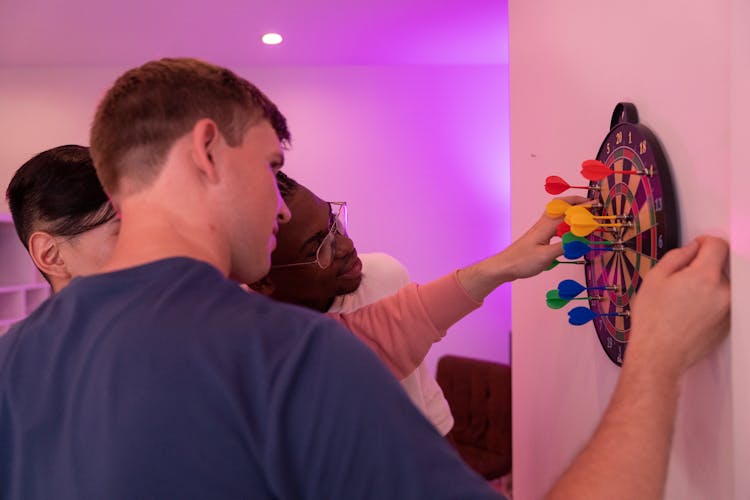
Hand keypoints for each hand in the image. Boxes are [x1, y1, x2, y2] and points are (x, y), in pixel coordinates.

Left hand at [456, 196, 587, 301]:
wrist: (504, 266)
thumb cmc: (522, 261)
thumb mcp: (546, 256)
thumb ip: (565, 247)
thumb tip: (582, 240)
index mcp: (546, 226)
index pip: (567, 212)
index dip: (583, 207)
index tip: (596, 206)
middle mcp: (543, 224)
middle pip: (560, 206)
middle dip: (576, 202)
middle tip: (590, 204)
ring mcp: (540, 230)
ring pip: (557, 214)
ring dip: (570, 211)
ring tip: (583, 216)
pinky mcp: (538, 237)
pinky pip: (554, 224)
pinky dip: (564, 223)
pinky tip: (568, 233)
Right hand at [628, 236, 729, 375]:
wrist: (659, 355)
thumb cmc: (653, 319)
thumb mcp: (654, 278)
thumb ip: (676, 256)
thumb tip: (691, 248)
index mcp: (705, 276)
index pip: (718, 245)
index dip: (704, 242)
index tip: (696, 247)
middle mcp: (724, 292)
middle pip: (719, 267)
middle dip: (701, 268)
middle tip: (678, 281)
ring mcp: (729, 310)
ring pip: (720, 286)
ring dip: (706, 286)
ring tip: (682, 302)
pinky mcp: (728, 324)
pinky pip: (721, 304)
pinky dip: (709, 303)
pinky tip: (688, 314)